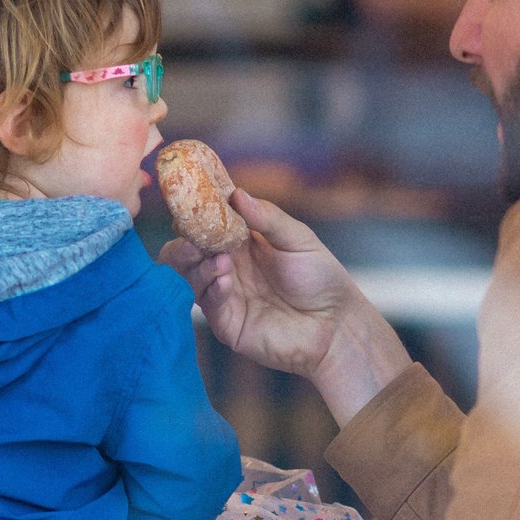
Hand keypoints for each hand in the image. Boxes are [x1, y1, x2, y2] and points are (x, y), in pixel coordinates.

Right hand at [161, 190, 411, 424]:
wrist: (335, 326)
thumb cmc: (321, 280)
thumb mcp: (298, 240)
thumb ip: (267, 218)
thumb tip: (237, 194)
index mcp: (242, 243)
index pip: (209, 223)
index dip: (198, 212)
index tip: (191, 200)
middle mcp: (228, 266)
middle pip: (188, 250)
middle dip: (184, 241)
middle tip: (191, 235)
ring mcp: (225, 295)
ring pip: (190, 276)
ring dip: (198, 264)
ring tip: (219, 260)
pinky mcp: (227, 323)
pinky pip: (207, 302)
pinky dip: (212, 288)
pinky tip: (225, 280)